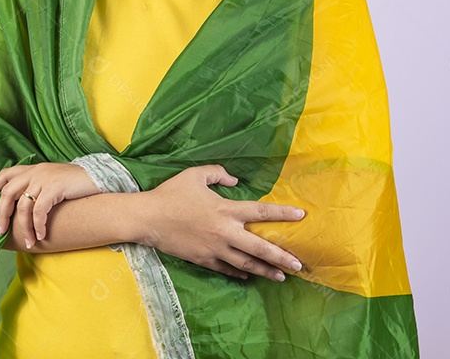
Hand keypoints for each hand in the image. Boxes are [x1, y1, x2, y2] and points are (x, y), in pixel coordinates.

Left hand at [0, 163, 100, 248]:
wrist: (99, 178)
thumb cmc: (75, 185)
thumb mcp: (52, 181)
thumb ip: (36, 188)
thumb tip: (20, 208)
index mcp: (32, 168)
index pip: (4, 175)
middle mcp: (35, 171)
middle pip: (8, 193)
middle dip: (1, 215)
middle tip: (0, 232)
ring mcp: (44, 178)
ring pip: (23, 206)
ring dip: (23, 228)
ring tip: (28, 243)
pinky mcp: (54, 188)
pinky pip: (39, 211)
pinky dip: (37, 226)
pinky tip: (41, 236)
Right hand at [138, 165, 305, 281]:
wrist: (148, 218)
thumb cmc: (171, 194)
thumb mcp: (194, 175)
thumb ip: (218, 173)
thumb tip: (235, 180)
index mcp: (225, 209)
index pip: (260, 212)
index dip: (283, 213)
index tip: (302, 216)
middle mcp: (224, 232)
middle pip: (259, 248)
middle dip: (281, 257)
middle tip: (299, 265)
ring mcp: (215, 249)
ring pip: (246, 264)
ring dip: (266, 271)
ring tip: (281, 276)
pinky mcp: (204, 260)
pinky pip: (227, 269)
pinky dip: (240, 273)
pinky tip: (249, 275)